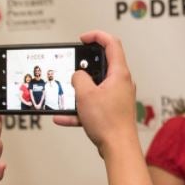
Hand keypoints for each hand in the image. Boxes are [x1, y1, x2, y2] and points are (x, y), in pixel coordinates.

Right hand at [54, 31, 136, 154]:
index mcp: (119, 73)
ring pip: (96, 87)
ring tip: (67, 95)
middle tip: (73, 68)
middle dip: (84, 67)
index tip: (82, 39)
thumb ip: (79, 79)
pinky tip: (63, 117)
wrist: (118, 148)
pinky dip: (79, 109)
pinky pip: (93, 106)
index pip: (112, 43)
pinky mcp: (112, 111)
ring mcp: (117, 98)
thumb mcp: (85, 94)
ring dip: (79, 90)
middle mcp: (121, 83)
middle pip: (103, 65)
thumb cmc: (108, 122)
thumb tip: (78, 76)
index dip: (97, 36)